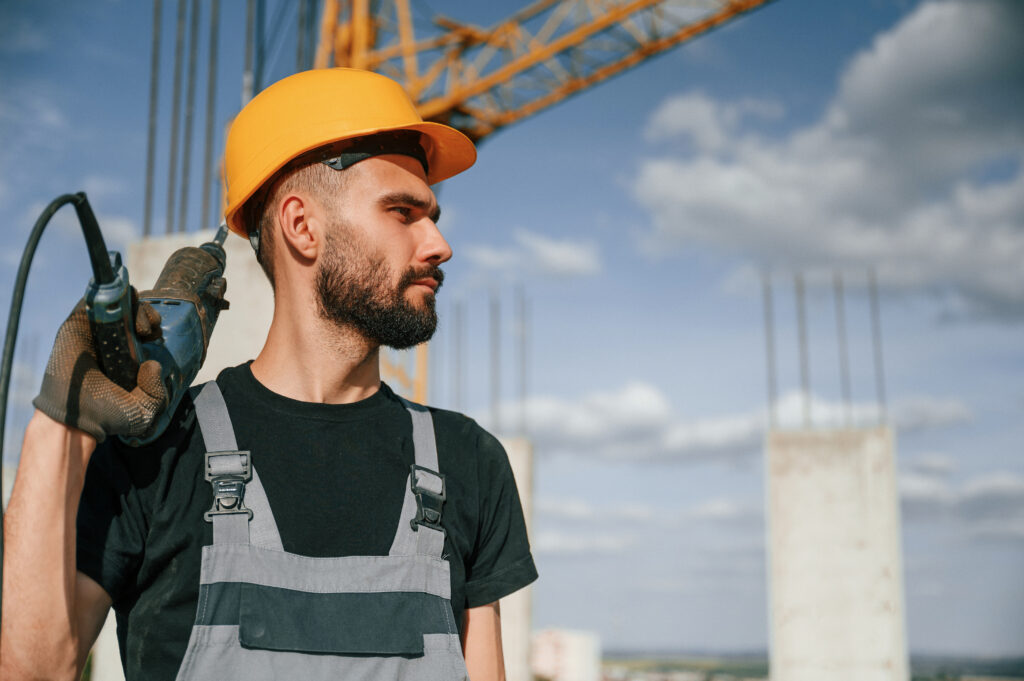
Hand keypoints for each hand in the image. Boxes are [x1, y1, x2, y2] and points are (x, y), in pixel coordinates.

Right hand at [32, 296, 167, 441]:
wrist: (76, 417)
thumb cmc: (107, 415)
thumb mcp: (144, 410)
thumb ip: (157, 392)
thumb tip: (154, 365)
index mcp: (129, 354)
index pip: (144, 327)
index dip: (153, 325)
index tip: (156, 336)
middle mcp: (113, 341)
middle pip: (134, 311)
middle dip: (147, 314)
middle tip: (150, 330)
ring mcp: (94, 332)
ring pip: (117, 303)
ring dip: (134, 306)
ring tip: (140, 328)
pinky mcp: (77, 326)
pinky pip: (92, 302)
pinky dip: (109, 298)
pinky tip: (121, 312)